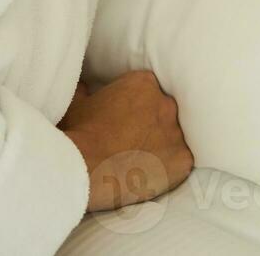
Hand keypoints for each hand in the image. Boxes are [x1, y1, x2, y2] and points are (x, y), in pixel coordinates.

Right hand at [58, 70, 193, 212]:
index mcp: (143, 84)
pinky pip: (181, 162)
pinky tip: (151, 175)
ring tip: (139, 161)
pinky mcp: (183, 160)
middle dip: (150, 123)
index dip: (134, 105)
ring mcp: (176, 132)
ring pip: (174, 136)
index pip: (147, 89)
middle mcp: (166, 104)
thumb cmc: (78, 135)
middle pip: (163, 111)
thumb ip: (85, 92)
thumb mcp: (76, 106)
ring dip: (160, 146)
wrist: (85, 169)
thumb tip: (84, 87)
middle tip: (130, 141)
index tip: (122, 119)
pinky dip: (170, 168)